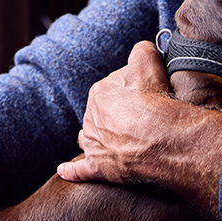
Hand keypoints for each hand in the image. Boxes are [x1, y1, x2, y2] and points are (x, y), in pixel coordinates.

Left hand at [56, 41, 221, 218]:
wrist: (158, 138)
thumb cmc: (153, 100)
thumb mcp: (147, 61)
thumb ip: (142, 51)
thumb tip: (142, 50)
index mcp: (99, 92)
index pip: (113, 88)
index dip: (131, 93)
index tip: (146, 98)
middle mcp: (91, 117)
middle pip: (102, 114)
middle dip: (116, 116)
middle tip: (139, 121)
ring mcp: (92, 143)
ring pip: (89, 137)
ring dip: (95, 138)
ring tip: (110, 141)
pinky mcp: (97, 167)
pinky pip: (79, 170)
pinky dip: (71, 170)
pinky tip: (63, 171)